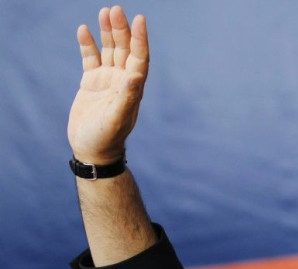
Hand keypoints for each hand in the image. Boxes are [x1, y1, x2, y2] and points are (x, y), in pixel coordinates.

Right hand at [68, 6, 147, 163]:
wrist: (92, 151)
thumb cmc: (106, 138)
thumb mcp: (116, 119)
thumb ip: (127, 98)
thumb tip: (136, 77)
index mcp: (132, 88)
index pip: (139, 58)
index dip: (140, 39)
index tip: (140, 19)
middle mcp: (122, 81)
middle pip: (124, 50)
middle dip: (121, 30)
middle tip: (116, 9)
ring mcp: (107, 81)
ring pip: (109, 51)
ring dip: (108, 32)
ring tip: (105, 12)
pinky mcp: (91, 83)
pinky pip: (90, 59)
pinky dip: (88, 45)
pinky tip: (83, 29)